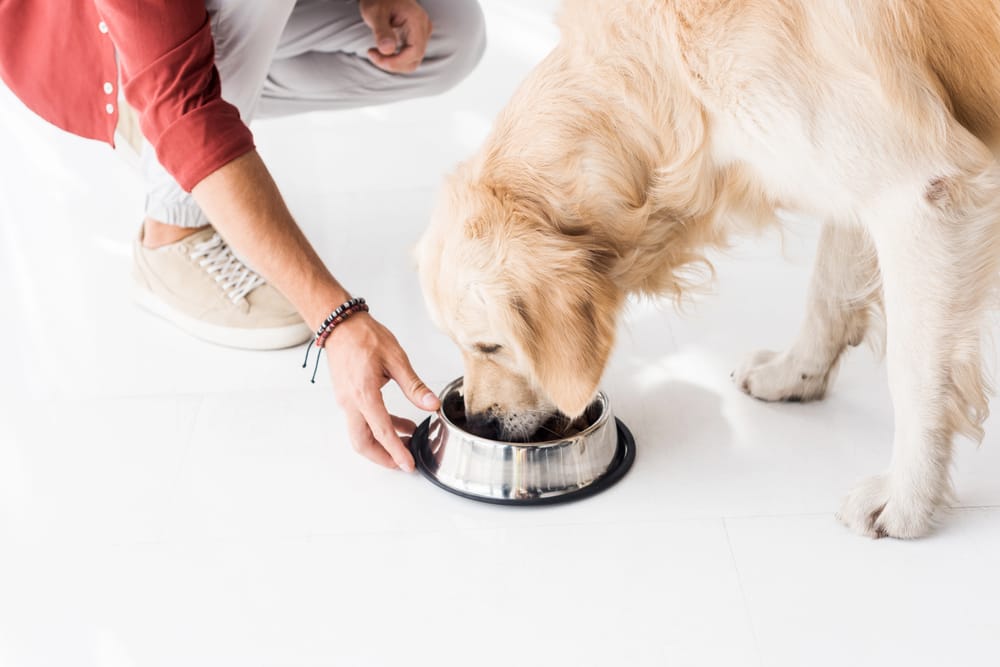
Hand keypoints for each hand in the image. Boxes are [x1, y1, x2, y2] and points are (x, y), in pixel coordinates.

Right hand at [326, 312, 440, 470]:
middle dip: (382, 458)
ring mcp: (346, 402)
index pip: (381, 431)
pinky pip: (361, 420)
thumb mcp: (396, 359)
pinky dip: (379, 428)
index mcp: (364, 394)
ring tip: (407, 442)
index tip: (407, 465)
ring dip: (382, 443)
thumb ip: (414, 386)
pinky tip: (400, 424)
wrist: (341, 325)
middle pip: (362, 443)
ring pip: (360, 434)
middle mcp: (351, 402)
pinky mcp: (347, 398)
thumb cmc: (365, 337)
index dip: (396, 451)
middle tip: (403, 463)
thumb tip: (432, 405)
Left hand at [358, 0, 432, 72]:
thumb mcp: (375, 12)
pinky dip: (395, 59)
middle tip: (373, 54)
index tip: (375, 56)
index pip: (415, 51)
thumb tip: (387, 50)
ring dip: (393, 63)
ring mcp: (422, 34)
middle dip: (393, 64)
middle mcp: (424, 28)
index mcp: (417, 20)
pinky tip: (381, 51)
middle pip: (414, 59)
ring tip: (375, 53)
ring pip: (412, 61)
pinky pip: (409, 56)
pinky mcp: (416, 38)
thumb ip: (382, 31)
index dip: (396, 61)